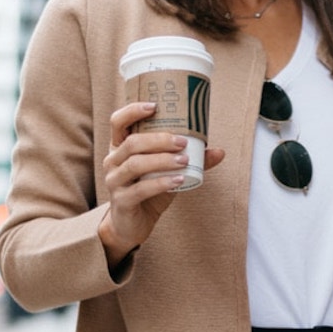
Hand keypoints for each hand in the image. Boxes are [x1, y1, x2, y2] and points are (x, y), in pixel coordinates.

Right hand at [98, 99, 224, 266]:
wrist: (131, 225)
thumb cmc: (147, 192)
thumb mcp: (167, 172)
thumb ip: (190, 161)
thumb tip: (220, 151)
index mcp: (119, 147)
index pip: (118, 122)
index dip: (133, 111)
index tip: (155, 106)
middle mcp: (112, 161)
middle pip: (132, 143)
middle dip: (159, 139)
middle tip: (183, 142)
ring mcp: (114, 181)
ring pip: (136, 164)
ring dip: (163, 160)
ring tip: (184, 160)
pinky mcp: (121, 201)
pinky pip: (141, 189)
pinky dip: (162, 183)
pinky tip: (179, 180)